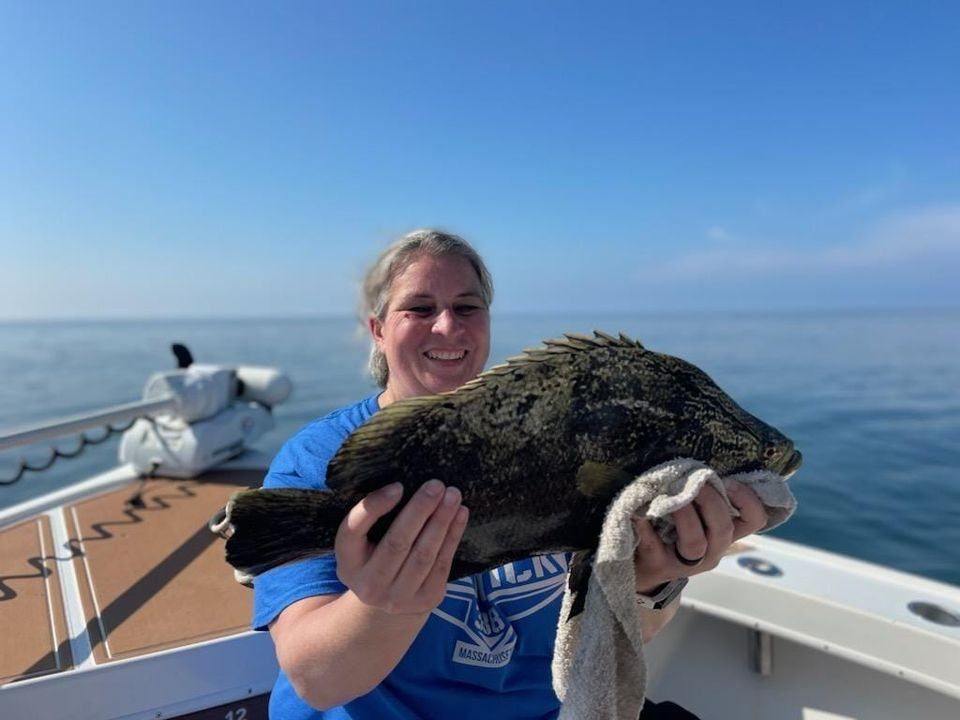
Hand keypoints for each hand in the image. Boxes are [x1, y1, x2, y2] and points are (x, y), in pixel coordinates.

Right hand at [334, 480, 468, 615]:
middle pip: (396, 543)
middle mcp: (369, 584)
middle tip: (436, 485)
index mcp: (347, 562)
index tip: (397, 486)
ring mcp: (398, 597)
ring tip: (453, 496)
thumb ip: (373, 518)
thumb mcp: (363, 542)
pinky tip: (461, 514)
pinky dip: (453, 536)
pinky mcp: (426, 600)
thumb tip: (403, 486)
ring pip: (424, 554)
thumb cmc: (376, 556)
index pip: (353, 530)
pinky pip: (442, 564)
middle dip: (419, 510)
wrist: (389, 603)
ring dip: (441, 521)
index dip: (375, 507)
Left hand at [632, 481, 766, 593]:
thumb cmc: (673, 532)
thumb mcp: (696, 517)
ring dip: (684, 514)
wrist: (644, 569)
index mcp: (724, 535)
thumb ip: (704, 498)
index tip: (728, 481)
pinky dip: (645, 524)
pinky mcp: (659, 566)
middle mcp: (712, 551)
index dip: (748, 500)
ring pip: (695, 542)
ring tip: (670, 497)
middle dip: (710, 500)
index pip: (754, 520)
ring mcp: (686, 563)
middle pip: (722, 528)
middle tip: (694, 482)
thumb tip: (702, 467)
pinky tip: (638, 511)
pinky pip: (654, 544)